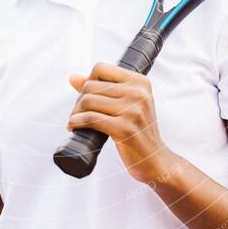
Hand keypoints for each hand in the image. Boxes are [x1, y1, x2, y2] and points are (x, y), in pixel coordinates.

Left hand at [66, 62, 170, 182]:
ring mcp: (133, 110)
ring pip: (88, 101)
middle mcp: (139, 93)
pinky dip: (76, 122)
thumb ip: (100, 88)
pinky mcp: (125, 128)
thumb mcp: (126, 104)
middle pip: (91, 86)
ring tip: (76, 121)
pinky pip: (90, 118)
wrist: (154, 159)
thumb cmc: (137, 130)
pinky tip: (74, 127)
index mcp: (140, 82)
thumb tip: (73, 77)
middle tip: (78, 114)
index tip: (86, 96)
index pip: (100, 68)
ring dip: (75, 113)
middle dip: (79, 101)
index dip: (88, 81)